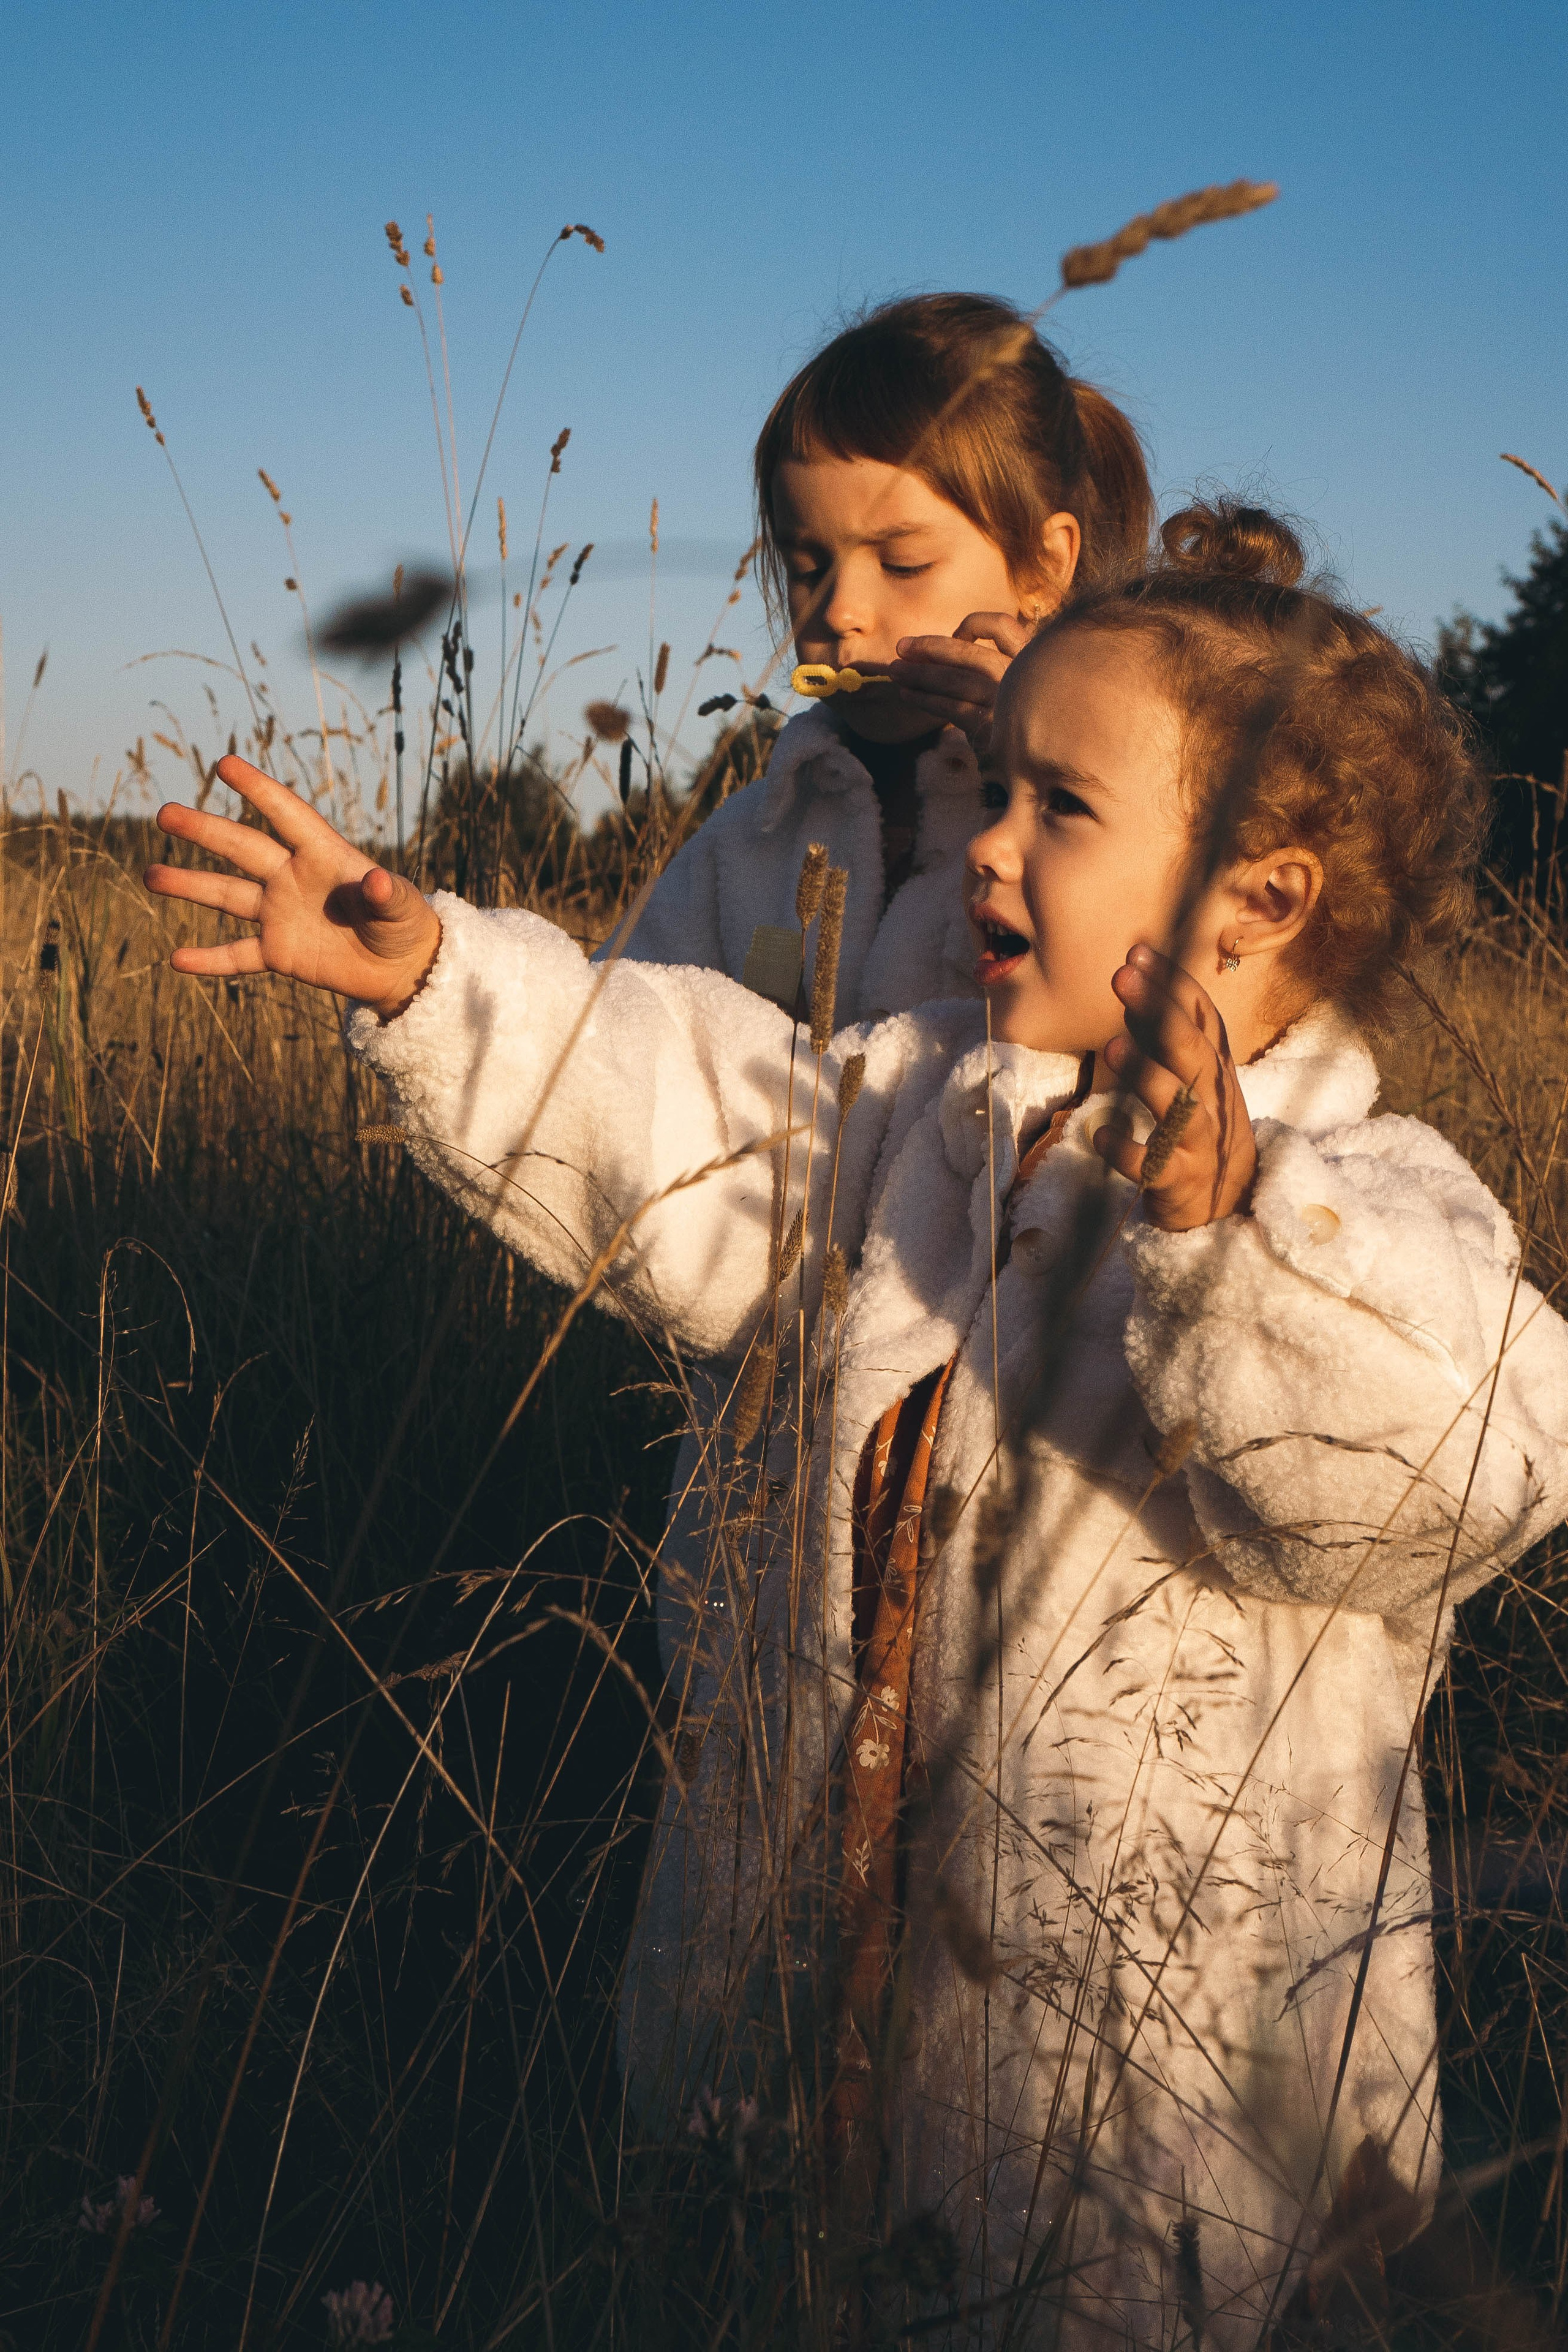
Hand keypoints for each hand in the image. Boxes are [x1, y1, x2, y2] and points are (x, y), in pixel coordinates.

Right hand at [145, 755, 442, 1017]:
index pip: (286, 815)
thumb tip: (378, 881)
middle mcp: (292, 878)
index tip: (225, 764)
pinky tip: (176, 960)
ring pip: (227, 896)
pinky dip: (209, 959)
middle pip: (242, 848)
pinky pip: (237, 956)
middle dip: (204, 830)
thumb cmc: (405, 925)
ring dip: (189, 885)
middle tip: (164, 814)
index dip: (258, 789)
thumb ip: (389, 895)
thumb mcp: (403, 909)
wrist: (399, 967)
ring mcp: (280, 914)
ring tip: (150, 874)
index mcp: (324, 855)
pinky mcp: (278, 952)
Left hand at [888, 611, 1034, 748]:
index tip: (955, 635)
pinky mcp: (991, 727)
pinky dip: (925, 699)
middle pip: (966, 652)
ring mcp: (1006, 701)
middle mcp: (1020, 676)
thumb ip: (984, 669)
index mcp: (1029, 660)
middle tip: (900, 648)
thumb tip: (930, 656)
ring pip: (953, 679)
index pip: (1002, 626)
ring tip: (895, 672)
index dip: (973, 625)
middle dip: (928, 648)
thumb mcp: (1009, 689)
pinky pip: (950, 707)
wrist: (1034, 769)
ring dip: (919, 674)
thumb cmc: (1017, 725)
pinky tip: (908, 695)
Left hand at [1093, 945, 1256, 1230]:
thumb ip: (1161, 1036)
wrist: (1230, 1197)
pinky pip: (1153, 1165)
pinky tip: (1100, 1134)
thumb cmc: (1200, 1121)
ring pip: (1179, 1105)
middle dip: (1160, 1011)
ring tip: (1111, 1047)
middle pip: (1192, 1050)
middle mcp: (1212, 1097)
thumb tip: (1132, 986)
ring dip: (1146, 1074)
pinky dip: (1126, 1150)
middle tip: (1121, 977)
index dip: (1173, 982)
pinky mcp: (1180, 1178)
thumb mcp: (1190, 1075)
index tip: (1138, 952)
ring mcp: (1199, 1139)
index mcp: (1214, 1066)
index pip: (1200, 1016)